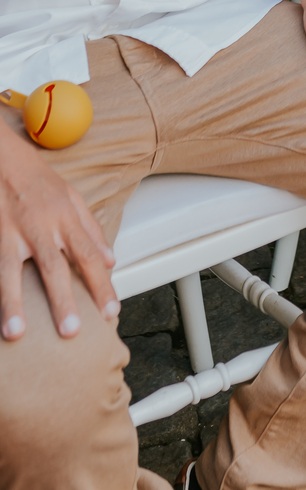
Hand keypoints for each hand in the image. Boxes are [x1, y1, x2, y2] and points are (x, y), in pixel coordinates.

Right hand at [0, 118, 117, 339]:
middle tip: (72, 332)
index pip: (89, 256)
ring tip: (16, 332)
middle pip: (54, 267)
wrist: (5, 157)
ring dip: (14, 302)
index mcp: (66, 218)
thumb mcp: (73, 197)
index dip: (101, 286)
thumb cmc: (40, 181)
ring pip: (12, 270)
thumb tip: (111, 260)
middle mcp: (41, 226)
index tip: (110, 312)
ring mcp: (12, 231)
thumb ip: (91, 229)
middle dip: (63, 301)